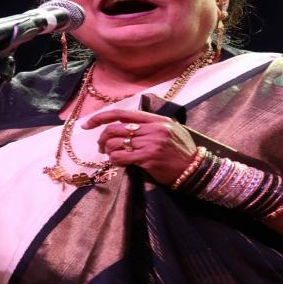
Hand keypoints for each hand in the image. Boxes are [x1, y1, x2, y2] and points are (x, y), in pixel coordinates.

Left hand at [81, 109, 196, 185]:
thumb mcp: (171, 130)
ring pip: (116, 143)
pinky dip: (114, 160)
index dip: (101, 117)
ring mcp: (150, 143)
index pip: (122, 113)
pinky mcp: (148, 158)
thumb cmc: (181, 151)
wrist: (195, 170)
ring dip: (108, 151)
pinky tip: (117, 163)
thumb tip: (127, 123)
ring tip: (111, 156)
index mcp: (156, 120)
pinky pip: (121, 157)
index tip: (87, 124)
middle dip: (102, 138)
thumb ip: (151, 124)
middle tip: (101, 147)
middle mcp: (153, 129)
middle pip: (115, 129)